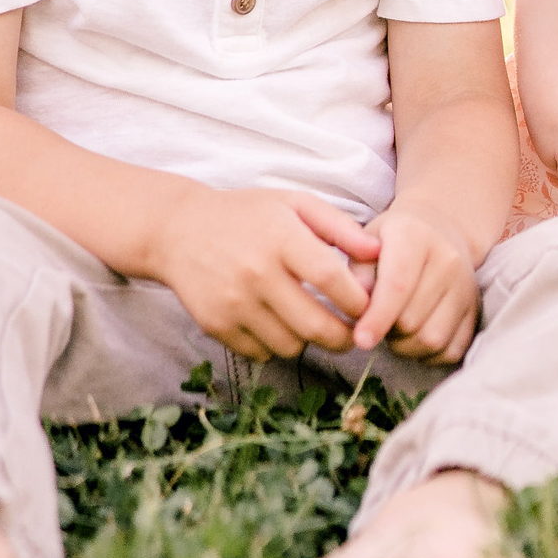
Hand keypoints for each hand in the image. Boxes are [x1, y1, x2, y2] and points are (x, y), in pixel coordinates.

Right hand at [150, 183, 380, 361]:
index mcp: (281, 238)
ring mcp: (234, 304)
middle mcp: (256, 273)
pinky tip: (277, 324)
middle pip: (316, 326)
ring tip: (310, 322)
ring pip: (291, 346)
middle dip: (344, 337)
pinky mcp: (216, 326)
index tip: (368, 306)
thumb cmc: (247, 215)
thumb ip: (339, 226)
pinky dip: (276, 346)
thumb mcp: (294, 204)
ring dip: (309, 341)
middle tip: (354, 333)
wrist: (178, 230)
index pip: (332, 280)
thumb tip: (379, 252)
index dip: (358, 300)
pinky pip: (261, 354)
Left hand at [350, 206, 479, 363]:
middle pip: (411, 320)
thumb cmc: (391, 242)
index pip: (398, 285)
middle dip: (387, 330)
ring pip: (433, 339)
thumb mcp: (365, 243)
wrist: (438, 232)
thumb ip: (358, 274)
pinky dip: (429, 355)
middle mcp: (448, 258)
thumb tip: (358, 308)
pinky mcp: (476, 309)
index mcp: (414, 236)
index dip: (378, 317)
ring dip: (407, 346)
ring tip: (396, 328)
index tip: (361, 340)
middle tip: (378, 320)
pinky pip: (451, 351)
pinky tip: (416, 336)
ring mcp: (466, 285)